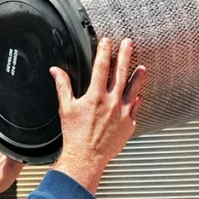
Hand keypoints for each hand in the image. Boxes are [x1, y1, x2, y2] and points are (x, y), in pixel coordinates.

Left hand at [0, 105, 23, 198]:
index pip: (0, 120)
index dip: (3, 113)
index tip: (3, 105)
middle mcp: (2, 144)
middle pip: (14, 130)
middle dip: (14, 125)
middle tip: (8, 123)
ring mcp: (9, 155)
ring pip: (21, 143)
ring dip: (18, 140)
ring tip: (10, 139)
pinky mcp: (14, 168)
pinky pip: (21, 159)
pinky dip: (19, 156)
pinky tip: (12, 154)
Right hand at [50, 38, 146, 193]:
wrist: (86, 157)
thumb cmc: (75, 135)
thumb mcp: (66, 108)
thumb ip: (63, 86)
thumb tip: (56, 71)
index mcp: (95, 96)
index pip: (101, 67)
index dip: (104, 51)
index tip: (107, 41)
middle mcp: (112, 102)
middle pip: (121, 72)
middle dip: (125, 54)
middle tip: (128, 43)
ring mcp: (123, 113)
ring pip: (133, 89)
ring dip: (138, 76)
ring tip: (142, 67)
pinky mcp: (130, 124)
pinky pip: (136, 108)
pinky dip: (138, 99)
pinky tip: (139, 94)